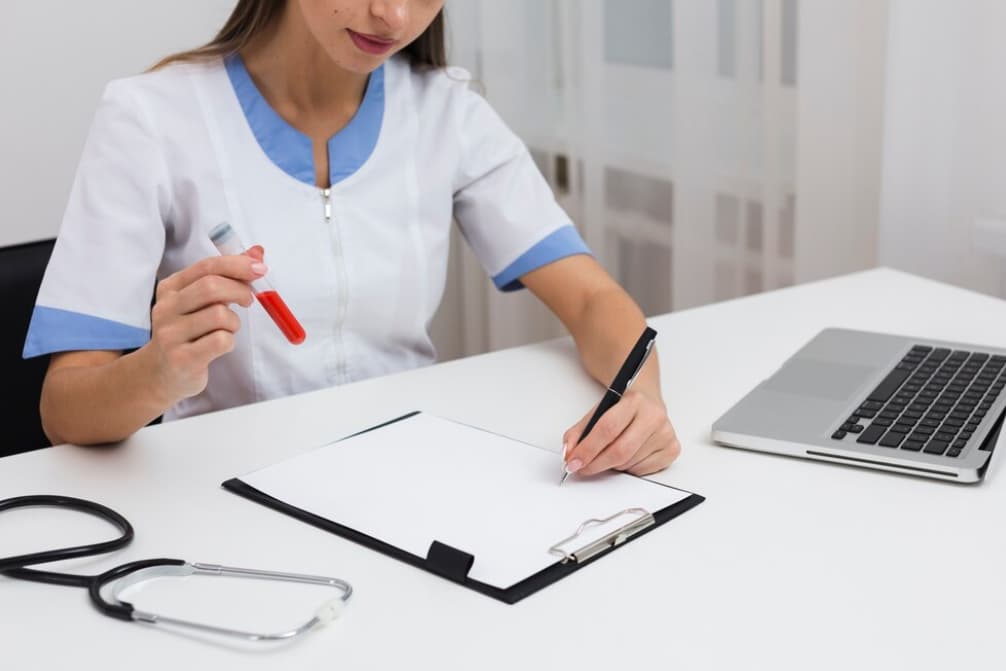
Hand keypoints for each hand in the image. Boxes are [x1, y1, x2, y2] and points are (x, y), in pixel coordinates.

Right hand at [144, 247, 266, 402]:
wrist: (160, 373)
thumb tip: (257, 253)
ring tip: (227, 329)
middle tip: (248, 300)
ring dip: (234, 322)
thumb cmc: (189, 332)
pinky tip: (219, 346)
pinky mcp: (182, 358)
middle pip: (212, 287)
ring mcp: (171, 334)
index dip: (237, 264)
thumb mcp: (202, 301)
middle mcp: (166, 308)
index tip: (260, 268)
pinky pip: (221, 341)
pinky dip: (229, 342)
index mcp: (170, 288)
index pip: (207, 267)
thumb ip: (227, 276)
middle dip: (239, 290)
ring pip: (219, 315)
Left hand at [562, 389, 680, 476]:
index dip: (588, 448)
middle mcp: (654, 415)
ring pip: (629, 463)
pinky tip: (628, 455)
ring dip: (612, 465)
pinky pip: (642, 471)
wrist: (646, 402)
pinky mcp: (672, 449)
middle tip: (582, 468)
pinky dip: (628, 469)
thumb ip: (579, 432)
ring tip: (609, 453)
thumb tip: (568, 454)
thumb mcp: (597, 412)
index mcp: (634, 400)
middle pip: (620, 451)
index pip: (607, 428)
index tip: (573, 461)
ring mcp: (666, 433)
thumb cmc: (621, 409)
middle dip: (596, 464)